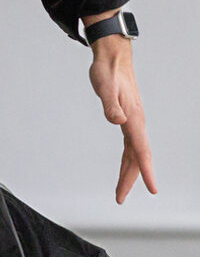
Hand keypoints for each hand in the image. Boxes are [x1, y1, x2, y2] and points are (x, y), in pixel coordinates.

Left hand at [86, 35, 154, 203]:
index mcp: (133, 118)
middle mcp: (135, 122)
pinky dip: (128, 159)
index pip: (141, 150)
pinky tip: (125, 167)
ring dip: (128, 172)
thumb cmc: (108, 72)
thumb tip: (118, 121)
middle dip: (131, 179)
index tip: (152, 189)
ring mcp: (132, 121)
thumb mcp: (104, 87)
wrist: (112, 58)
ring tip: (121, 191)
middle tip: (120, 198)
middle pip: (137, 157)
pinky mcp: (126, 119)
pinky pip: (130, 145)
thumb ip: (110, 105)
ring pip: (133, 153)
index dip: (146, 171)